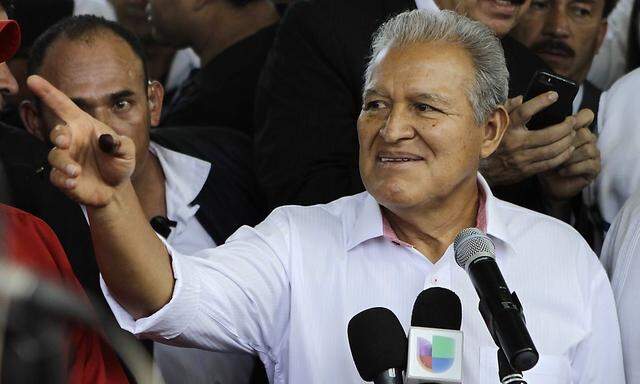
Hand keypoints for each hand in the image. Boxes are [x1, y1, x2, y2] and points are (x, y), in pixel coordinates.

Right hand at [27, 75, 135, 206]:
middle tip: (65, 142)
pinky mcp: (62, 177)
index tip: (33, 80)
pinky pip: (56, 176)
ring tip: (77, 172)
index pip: (64, 106)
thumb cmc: (119, 162)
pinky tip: (74, 183)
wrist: (116, 188)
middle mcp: (72, 140)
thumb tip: (107, 140)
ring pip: (55, 156)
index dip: (48, 93)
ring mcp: (66, 158)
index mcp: (84, 126)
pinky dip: (63, 180)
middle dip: (58, 135)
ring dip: (64, 163)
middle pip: (57, 132)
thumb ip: (121, 144)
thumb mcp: (127, 151)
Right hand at [481, 92, 575, 185]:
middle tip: (572, 121)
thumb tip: (521, 98)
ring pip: (552, 150)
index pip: (524, 111)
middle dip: (565, 127)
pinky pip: (549, 163)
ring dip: (567, 141)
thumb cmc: (487, 142)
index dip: (541, 102)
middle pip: (548, 134)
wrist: (480, 170)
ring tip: (573, 134)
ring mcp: (521, 158)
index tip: (554, 95)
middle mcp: (515, 143)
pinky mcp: (525, 170)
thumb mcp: (492, 123)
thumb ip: (506, 109)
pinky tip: (568, 149)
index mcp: (506, 129)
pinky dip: (563, 156)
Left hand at [539, 109, 599, 200]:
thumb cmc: (545, 161)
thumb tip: (547, 124)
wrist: (548, 184)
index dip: (578, 118)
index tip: (565, 126)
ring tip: (557, 164)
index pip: (586, 115)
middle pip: (584, 133)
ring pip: (588, 148)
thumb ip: (547, 132)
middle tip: (554, 154)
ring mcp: (594, 153)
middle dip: (567, 144)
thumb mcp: (543, 145)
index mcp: (577, 130)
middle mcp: (589, 139)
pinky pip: (589, 164)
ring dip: (569, 158)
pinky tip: (561, 172)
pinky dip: (572, 168)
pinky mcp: (595, 168)